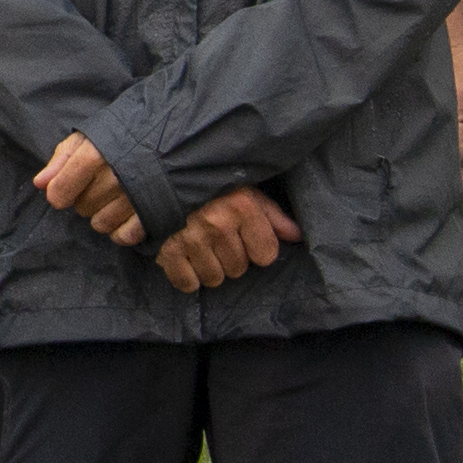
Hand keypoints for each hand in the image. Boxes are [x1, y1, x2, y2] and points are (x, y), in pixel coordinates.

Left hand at [31, 133, 149, 250]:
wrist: (175, 134)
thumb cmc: (126, 134)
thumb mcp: (90, 136)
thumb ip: (62, 158)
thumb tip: (40, 184)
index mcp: (96, 154)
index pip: (61, 190)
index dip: (59, 193)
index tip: (62, 192)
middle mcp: (115, 177)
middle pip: (81, 207)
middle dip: (85, 198)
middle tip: (100, 184)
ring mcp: (136, 197)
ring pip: (100, 224)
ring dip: (102, 215)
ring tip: (115, 197)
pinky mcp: (154, 213)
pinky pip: (124, 236)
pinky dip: (121, 230)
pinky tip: (125, 214)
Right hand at [154, 188, 305, 293]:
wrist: (164, 180)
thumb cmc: (213, 190)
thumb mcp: (247, 193)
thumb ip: (273, 216)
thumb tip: (297, 236)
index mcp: (241, 207)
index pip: (266, 255)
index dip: (258, 249)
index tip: (246, 238)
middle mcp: (217, 223)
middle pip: (239, 269)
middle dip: (231, 259)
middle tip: (219, 242)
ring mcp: (191, 237)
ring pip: (214, 278)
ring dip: (210, 268)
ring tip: (203, 249)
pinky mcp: (167, 250)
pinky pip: (187, 282)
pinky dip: (187, 277)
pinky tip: (187, 260)